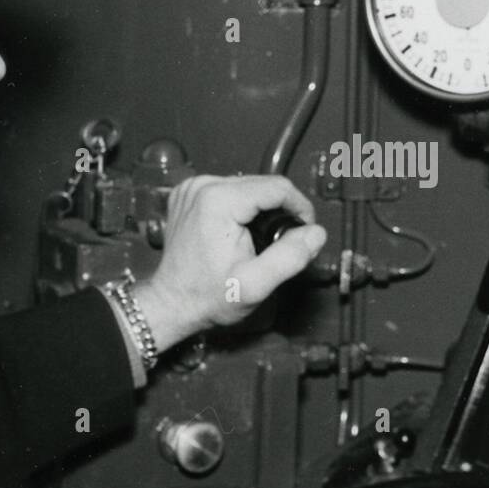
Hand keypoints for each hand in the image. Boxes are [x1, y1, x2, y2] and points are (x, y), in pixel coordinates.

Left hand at [132, 174, 325, 350]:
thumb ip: (290, 257)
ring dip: (261, 208)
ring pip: (248, 186)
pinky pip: (229, 191)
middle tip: (284, 240)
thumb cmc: (206, 297)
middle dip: (281, 209)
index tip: (304, 229)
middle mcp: (203, 187)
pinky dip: (241, 208)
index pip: (278, 187)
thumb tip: (316, 233)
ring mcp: (192, 190)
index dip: (300, 207)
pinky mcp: (189, 195)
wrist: (172, 303)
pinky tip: (239, 231)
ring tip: (261, 238)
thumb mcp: (256, 284)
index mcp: (218, 201)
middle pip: (263, 184)